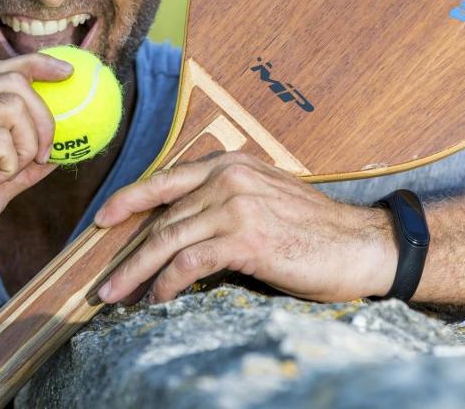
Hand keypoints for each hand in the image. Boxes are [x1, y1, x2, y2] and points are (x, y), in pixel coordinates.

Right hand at [0, 53, 72, 295]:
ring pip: (11, 105)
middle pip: (12, 81)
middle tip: (43, 155)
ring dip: (27, 144)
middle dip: (43, 118)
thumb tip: (58, 151)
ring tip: (8, 174)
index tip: (68, 73)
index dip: (36, 65)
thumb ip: (22, 165)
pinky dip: (9, 164)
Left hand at [94, 153, 396, 303]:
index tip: (103, 217)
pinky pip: (191, 261)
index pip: (168, 179)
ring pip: (168, 238)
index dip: (130, 198)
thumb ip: (229, 200)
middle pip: (162, 215)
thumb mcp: (268, 199)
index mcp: (233, 164)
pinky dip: (168, 283)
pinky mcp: (246, 238)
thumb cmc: (317, 231)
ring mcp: (237, 205)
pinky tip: (158, 299)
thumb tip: (186, 225)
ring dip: (136, 272)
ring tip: (116, 295)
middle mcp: (230, 177)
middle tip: (103, 279)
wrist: (362, 244)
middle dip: (126, 249)